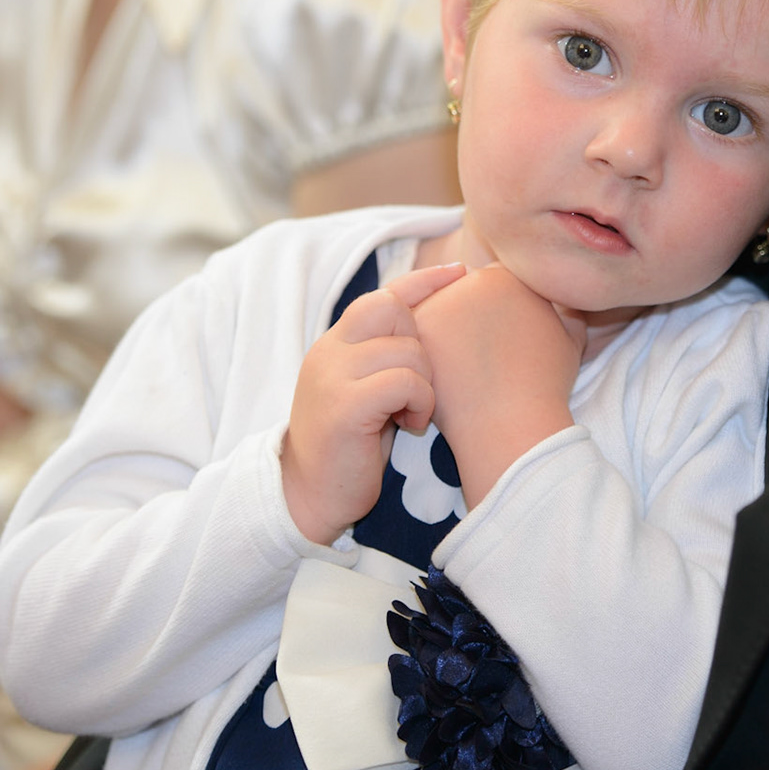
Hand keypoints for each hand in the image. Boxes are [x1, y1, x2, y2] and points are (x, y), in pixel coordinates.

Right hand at [281, 262, 466, 544]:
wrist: (309, 497)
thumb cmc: (351, 446)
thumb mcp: (368, 390)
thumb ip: (388, 357)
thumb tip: (440, 325)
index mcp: (336, 343)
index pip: (382, 294)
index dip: (424, 280)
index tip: (459, 272)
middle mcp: (330, 350)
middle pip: (394, 310)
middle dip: (420, 343)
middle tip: (417, 385)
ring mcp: (332, 375)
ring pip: (407, 350)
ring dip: (424, 384)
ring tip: (413, 413)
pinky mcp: (344, 405)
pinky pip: (404, 382)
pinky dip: (419, 402)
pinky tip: (410, 425)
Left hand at [412, 264, 583, 506]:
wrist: (511, 422)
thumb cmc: (544, 386)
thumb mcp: (570, 341)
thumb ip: (564, 315)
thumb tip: (562, 309)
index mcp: (508, 277)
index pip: (494, 285)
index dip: (495, 315)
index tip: (497, 344)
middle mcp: (471, 281)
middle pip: (461, 293)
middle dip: (466, 321)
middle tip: (476, 358)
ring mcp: (440, 304)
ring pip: (436, 312)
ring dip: (442, 334)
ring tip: (461, 370)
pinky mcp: (415, 331)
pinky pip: (416, 336)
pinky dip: (426, 354)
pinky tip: (442, 376)